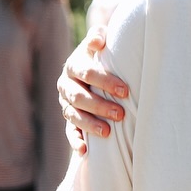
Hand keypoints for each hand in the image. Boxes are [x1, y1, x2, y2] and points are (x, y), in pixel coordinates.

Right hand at [58, 27, 127, 152]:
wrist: (92, 69)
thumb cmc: (103, 55)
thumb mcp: (100, 43)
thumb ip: (98, 38)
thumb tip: (98, 40)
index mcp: (73, 66)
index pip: (85, 72)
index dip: (104, 81)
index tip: (125, 90)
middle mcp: (66, 86)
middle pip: (79, 97)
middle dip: (99, 105)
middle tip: (120, 113)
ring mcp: (66, 104)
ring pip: (73, 116)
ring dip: (89, 124)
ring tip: (107, 132)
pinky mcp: (69, 119)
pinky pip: (70, 131)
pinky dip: (75, 141)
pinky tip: (84, 152)